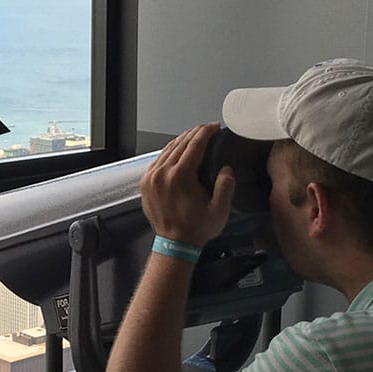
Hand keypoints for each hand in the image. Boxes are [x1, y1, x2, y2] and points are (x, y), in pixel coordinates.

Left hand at [139, 122, 236, 246]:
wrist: (174, 244)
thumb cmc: (196, 229)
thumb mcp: (219, 210)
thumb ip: (226, 186)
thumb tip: (226, 168)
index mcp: (180, 177)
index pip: (194, 145)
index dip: (206, 133)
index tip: (214, 127)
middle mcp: (162, 173)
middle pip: (180, 144)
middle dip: (195, 133)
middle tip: (207, 128)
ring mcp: (151, 177)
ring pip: (167, 150)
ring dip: (182, 140)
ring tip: (195, 135)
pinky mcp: (146, 183)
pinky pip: (158, 160)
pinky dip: (169, 151)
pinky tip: (178, 149)